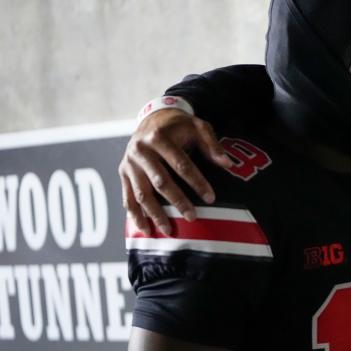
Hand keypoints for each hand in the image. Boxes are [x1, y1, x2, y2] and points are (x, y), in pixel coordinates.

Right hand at [119, 109, 232, 234]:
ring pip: (142, 193)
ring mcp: (129, 163)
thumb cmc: (180, 126)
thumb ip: (212, 144)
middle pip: (160, 181)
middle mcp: (140, 151)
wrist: (152, 119)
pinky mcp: (123, 173)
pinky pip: (127, 197)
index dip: (196, 182)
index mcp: (159, 138)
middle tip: (192, 217)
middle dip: (177, 201)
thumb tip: (227, 164)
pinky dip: (135, 215)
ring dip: (155, 214)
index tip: (211, 198)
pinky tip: (145, 229)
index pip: (181, 164)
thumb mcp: (198, 126)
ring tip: (169, 230)